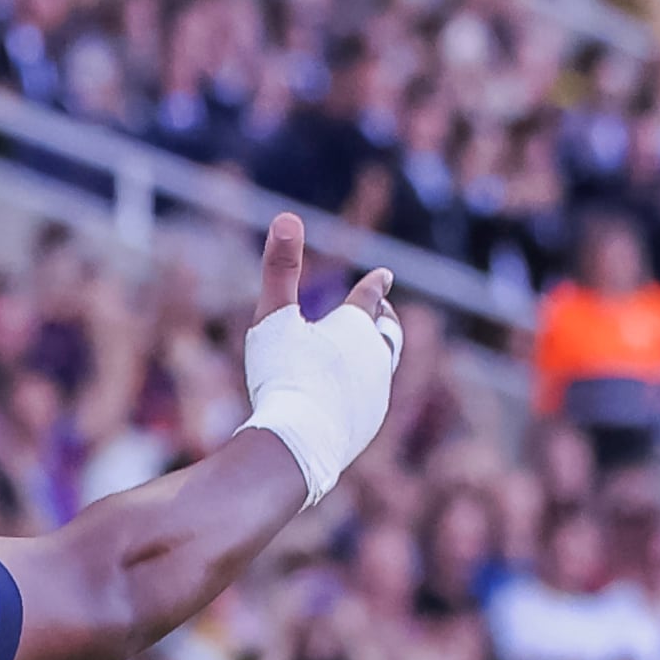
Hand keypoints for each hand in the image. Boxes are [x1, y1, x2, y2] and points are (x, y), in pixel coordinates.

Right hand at [239, 214, 400, 506]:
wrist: (299, 443)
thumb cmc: (283, 376)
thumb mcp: (272, 318)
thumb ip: (279, 268)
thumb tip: (287, 216)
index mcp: (355, 328)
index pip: (369, 297)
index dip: (375, 285)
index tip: (384, 275)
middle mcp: (375, 358)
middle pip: (388, 332)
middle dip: (384, 319)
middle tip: (384, 312)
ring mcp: (376, 393)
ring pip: (383, 366)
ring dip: (377, 355)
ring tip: (369, 354)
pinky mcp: (369, 424)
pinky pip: (370, 399)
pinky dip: (363, 389)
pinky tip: (350, 399)